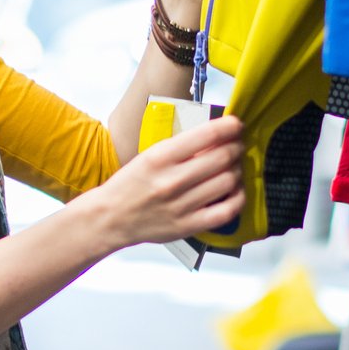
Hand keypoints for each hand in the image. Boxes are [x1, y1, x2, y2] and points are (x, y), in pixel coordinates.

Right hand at [83, 115, 245, 249]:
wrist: (110, 218)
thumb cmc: (130, 184)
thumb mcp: (149, 156)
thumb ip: (181, 148)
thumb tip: (216, 137)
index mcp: (160, 157)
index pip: (207, 135)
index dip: (230, 126)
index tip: (236, 124)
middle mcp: (172, 180)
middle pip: (223, 157)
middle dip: (236, 147)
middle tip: (237, 145)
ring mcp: (182, 205)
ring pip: (228, 181)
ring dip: (237, 170)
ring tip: (233, 167)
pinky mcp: (188, 225)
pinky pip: (226, 210)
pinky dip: (238, 198)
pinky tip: (235, 191)